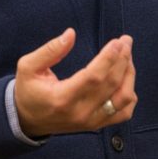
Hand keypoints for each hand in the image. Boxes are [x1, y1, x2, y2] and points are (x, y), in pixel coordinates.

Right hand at [13, 28, 136, 137]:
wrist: (28, 120)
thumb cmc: (28, 90)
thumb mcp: (28, 66)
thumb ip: (50, 50)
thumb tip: (71, 33)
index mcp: (62, 98)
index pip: (94, 77)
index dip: (109, 58)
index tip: (117, 41)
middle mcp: (80, 112)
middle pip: (112, 85)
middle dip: (123, 59)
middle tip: (125, 40)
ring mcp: (91, 121)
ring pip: (123, 99)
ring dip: (129, 74)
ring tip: (126, 56)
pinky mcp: (97, 125)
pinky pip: (124, 113)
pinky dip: (130, 94)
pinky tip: (125, 78)